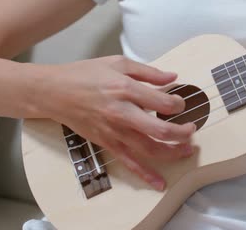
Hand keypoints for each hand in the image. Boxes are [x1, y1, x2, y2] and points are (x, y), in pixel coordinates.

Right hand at [34, 55, 195, 190]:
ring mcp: (114, 131)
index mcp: (125, 89)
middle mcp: (121, 113)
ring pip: (148, 149)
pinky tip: (159, 182)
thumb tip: (172, 76)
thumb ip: (148, 72)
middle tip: (191, 129)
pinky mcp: (107, 143)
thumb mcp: (118, 63)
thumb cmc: (85, 74)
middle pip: (159, 130)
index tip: (182, 103)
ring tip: (186, 150)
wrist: (53, 92)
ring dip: (172, 152)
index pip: (162, 103)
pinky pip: (129, 162)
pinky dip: (146, 174)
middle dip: (181, 133)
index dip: (179, 105)